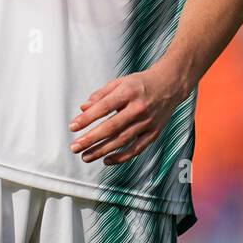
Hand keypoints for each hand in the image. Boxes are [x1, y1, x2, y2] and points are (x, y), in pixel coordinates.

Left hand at [69, 65, 188, 165]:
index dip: (87, 119)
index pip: (103, 107)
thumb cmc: (141, 83)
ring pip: (122, 140)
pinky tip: (107, 160)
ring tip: (86, 156)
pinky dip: (121, 157)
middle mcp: (138, 108)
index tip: (73, 126)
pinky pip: (136, 149)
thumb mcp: (120, 82)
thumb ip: (100, 95)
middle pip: (111, 127)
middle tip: (75, 147)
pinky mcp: (154, 133)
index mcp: (128, 92)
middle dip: (91, 139)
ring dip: (102, 150)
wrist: (170, 84)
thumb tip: (83, 108)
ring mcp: (147, 122)